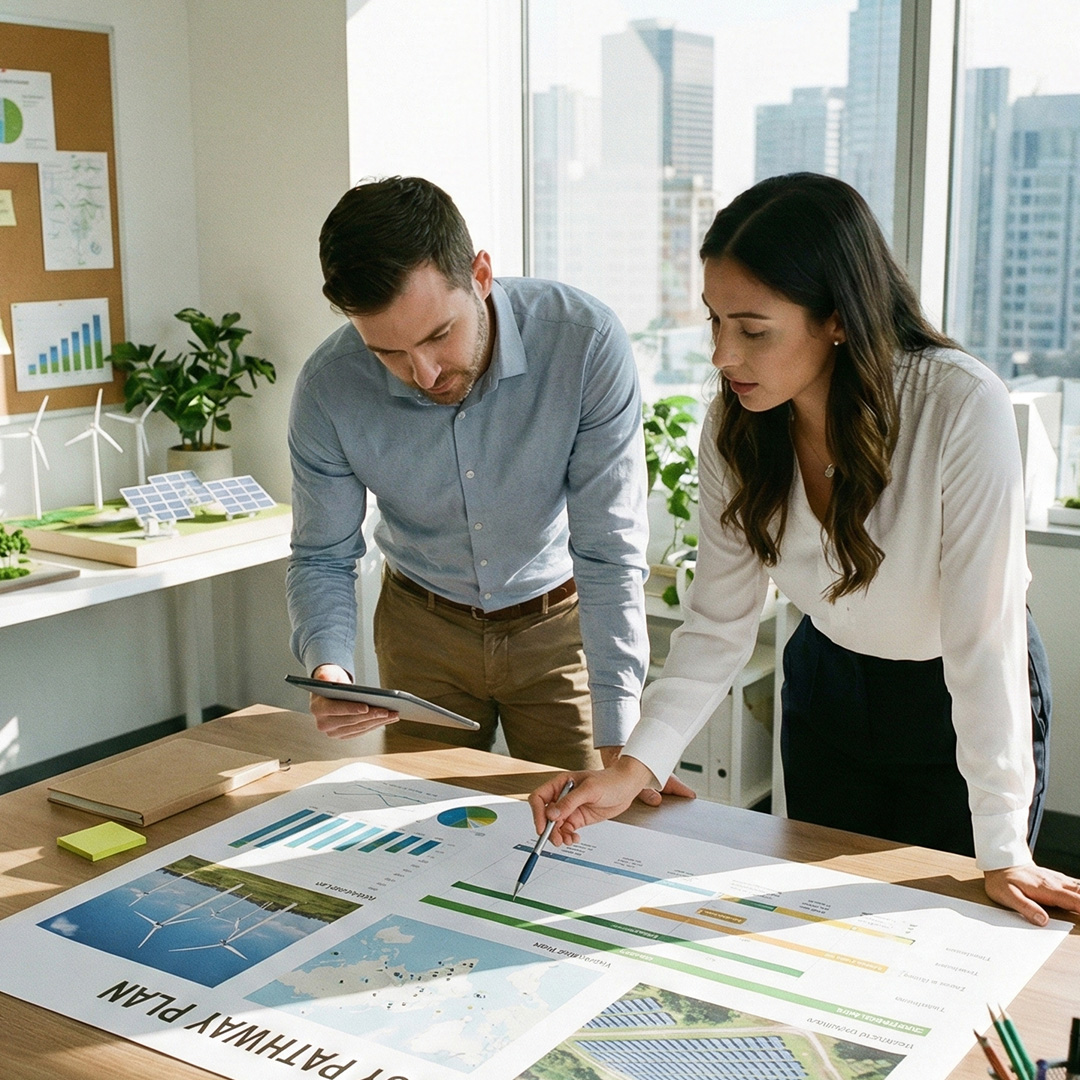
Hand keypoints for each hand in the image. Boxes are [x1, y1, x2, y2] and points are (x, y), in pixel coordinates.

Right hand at [307, 664, 397, 738]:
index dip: (351, 709)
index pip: (335, 709)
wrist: (329, 691)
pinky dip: (375, 725)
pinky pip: (362, 731)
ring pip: (359, 727)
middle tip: (388, 710)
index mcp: (317, 708)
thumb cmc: (330, 681)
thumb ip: (324, 675)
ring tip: (393, 714)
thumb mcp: (327, 673)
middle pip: (351, 720)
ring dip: (377, 722)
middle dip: (371, 715)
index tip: (366, 707)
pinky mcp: (343, 735)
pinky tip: (386, 719)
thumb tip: (324, 678)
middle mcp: (323, 723)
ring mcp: (333, 732)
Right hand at [528, 755, 694, 845]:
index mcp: (560, 784)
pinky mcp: (578, 818)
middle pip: (545, 815)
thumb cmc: (610, 781)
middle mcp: (562, 796)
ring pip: (555, 826)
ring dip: (558, 835)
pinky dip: (567, 837)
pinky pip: (566, 830)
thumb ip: (569, 802)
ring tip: (567, 841)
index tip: (543, 827)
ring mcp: (570, 808)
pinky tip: (575, 839)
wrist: (627, 787)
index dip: (537, 813)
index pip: (539, 798)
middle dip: (548, 829)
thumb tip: (551, 814)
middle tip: (557, 839)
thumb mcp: (590, 790)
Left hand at [983, 863, 1079, 925]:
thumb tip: (1043, 921)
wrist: (1000, 862)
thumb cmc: (1002, 880)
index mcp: (1048, 890)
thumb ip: (1026, 908)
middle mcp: (1057, 883)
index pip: (1076, 902)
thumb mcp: (1008, 896)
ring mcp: (1058, 880)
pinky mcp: (1057, 879)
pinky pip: (1077, 884)